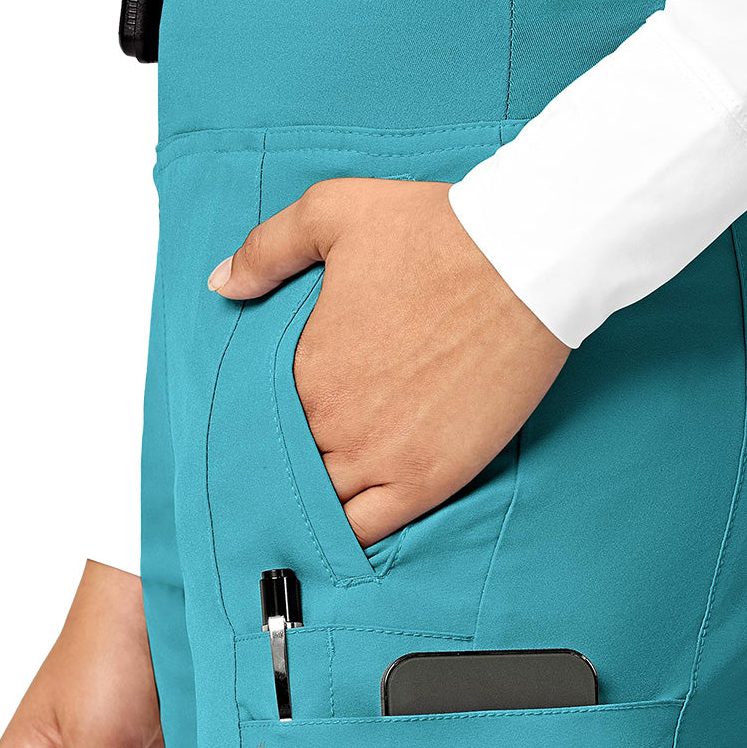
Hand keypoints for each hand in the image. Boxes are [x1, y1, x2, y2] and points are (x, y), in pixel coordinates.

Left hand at [208, 179, 570, 545]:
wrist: (522, 261)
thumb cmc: (436, 231)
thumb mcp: (332, 211)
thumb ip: (267, 249)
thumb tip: (223, 284)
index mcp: (302, 364)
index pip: (258, 413)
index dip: (265, 415)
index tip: (281, 410)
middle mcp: (333, 419)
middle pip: (287, 463)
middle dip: (289, 459)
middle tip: (299, 454)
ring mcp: (381, 456)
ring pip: (322, 503)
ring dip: (314, 500)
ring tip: (318, 494)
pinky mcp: (430, 478)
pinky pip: (371, 530)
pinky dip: (350, 536)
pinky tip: (343, 531)